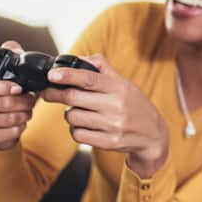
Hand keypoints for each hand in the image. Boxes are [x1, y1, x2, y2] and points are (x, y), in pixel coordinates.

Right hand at [0, 40, 36, 149]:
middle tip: (31, 101)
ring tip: (28, 111)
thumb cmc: (3, 93)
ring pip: (7, 119)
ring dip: (24, 115)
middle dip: (24, 102)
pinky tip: (21, 123)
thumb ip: (11, 57)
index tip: (19, 88)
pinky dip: (19, 128)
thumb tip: (13, 47)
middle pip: (2, 103)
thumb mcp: (7, 74)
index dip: (3, 86)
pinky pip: (6, 134)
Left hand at [40, 54, 168, 177]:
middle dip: (55, 93)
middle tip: (48, 92)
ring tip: (81, 112)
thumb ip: (103, 68)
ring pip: (72, 117)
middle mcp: (116, 106)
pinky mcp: (108, 142)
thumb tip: (78, 59)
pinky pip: (77, 134)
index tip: (52, 75)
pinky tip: (87, 126)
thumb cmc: (134, 105)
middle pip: (73, 97)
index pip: (89, 78)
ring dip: (70, 113)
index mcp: (119, 88)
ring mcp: (112, 125)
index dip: (67, 75)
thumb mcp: (125, 83)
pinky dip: (76, 129)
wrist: (153, 135)